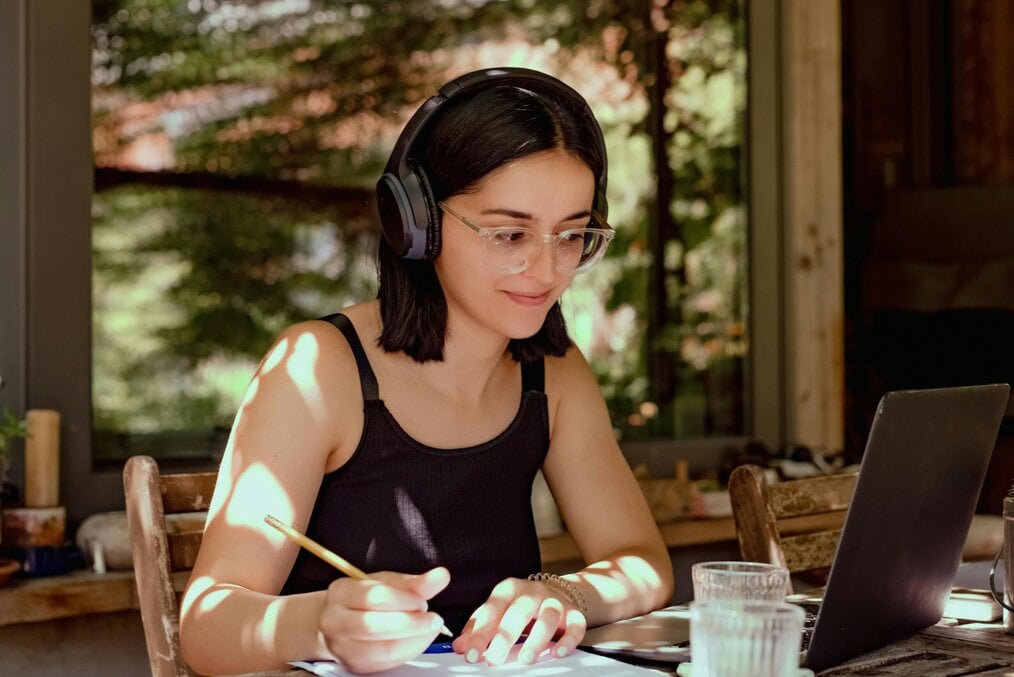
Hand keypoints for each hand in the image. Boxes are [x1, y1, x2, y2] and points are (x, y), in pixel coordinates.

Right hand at [317, 567, 449, 673]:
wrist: (339, 622)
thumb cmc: (364, 599)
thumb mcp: (387, 583)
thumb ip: (414, 583)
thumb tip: (441, 576)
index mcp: (341, 592)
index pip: (374, 597)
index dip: (404, 600)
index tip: (424, 600)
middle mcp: (335, 621)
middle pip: (374, 626)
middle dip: (411, 624)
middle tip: (434, 620)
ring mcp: (343, 647)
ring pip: (382, 649)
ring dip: (414, 639)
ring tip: (429, 629)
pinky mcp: (355, 665)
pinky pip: (387, 663)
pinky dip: (410, 651)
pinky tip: (419, 640)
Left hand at [452, 576, 586, 665]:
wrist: (554, 592)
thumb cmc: (518, 605)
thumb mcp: (496, 610)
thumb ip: (478, 627)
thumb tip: (460, 646)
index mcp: (509, 589)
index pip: (492, 609)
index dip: (480, 633)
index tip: (472, 654)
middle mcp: (532, 591)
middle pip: (518, 611)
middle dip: (505, 636)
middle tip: (495, 659)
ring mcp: (554, 601)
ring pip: (548, 616)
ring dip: (537, 638)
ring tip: (526, 658)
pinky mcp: (573, 612)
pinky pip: (576, 624)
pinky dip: (569, 639)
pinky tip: (557, 652)